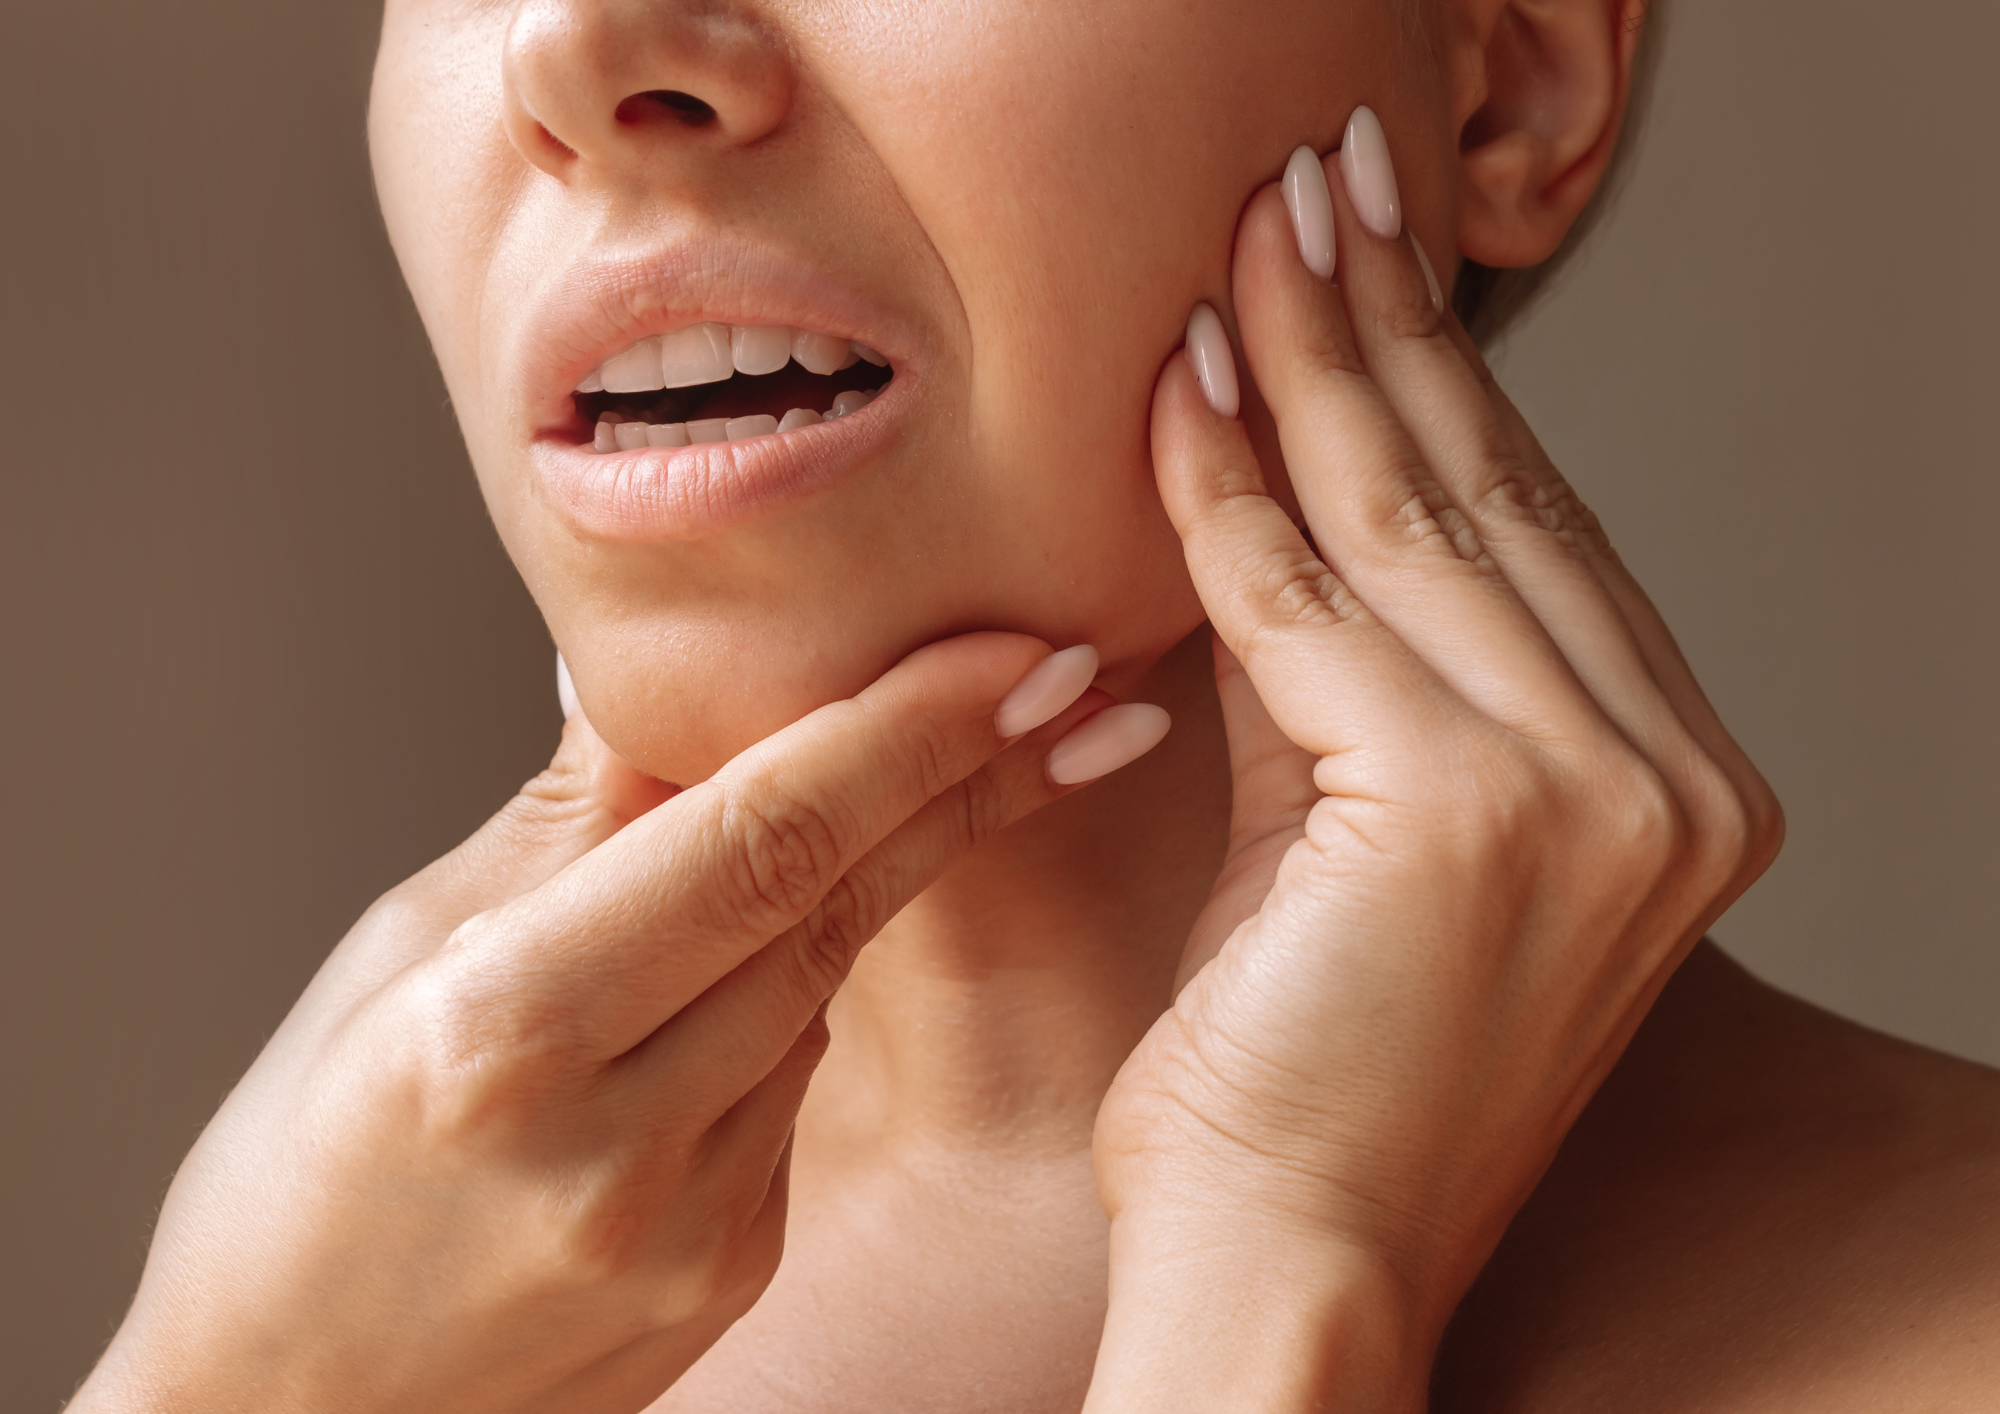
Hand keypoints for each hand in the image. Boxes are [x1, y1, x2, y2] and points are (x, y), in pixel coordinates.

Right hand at [75, 633, 1127, 1413]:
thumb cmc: (300, 1177)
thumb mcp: (394, 959)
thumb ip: (559, 823)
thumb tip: (655, 675)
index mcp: (503, 1032)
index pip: (757, 842)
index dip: (903, 732)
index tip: (1012, 651)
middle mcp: (618, 1140)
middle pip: (832, 907)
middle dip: (966, 778)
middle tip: (1072, 682)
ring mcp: (690, 1223)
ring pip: (816, 986)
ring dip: (864, 878)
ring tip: (879, 790)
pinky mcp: (731, 1266)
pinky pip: (790, 1078)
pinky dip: (785, 994)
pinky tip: (736, 969)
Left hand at [1088, 126, 1781, 1410]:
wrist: (1291, 1265)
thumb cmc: (1303, 1081)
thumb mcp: (1350, 842)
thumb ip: (1340, 679)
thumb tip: (1274, 496)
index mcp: (1672, 785)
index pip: (1538, 536)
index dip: (1448, 386)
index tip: (1372, 262)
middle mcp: (1673, 779)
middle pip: (1495, 497)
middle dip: (1391, 324)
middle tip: (1318, 182)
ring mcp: (1597, 793)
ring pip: (1414, 521)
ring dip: (1317, 359)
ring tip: (1253, 235)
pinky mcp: (1475, 808)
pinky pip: (1310, 602)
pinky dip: (1232, 487)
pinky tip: (1184, 382)